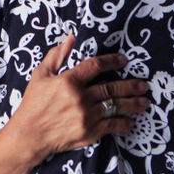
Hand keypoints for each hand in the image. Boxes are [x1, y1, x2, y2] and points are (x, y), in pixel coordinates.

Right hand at [9, 34, 149, 157]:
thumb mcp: (41, 75)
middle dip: (131, 86)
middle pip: (112, 88)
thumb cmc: (33, 104)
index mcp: (68, 81)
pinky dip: (123, 123)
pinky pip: (111, 125)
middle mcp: (80, 98)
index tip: (124, 60)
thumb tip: (71, 38)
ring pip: (115, 107)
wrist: (29, 136)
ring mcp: (86, 116)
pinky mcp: (88, 132)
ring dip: (132, 104)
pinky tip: (131, 122)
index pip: (96, 66)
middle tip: (144, 85)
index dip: (112, 61)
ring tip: (144, 101)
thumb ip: (57, 56)